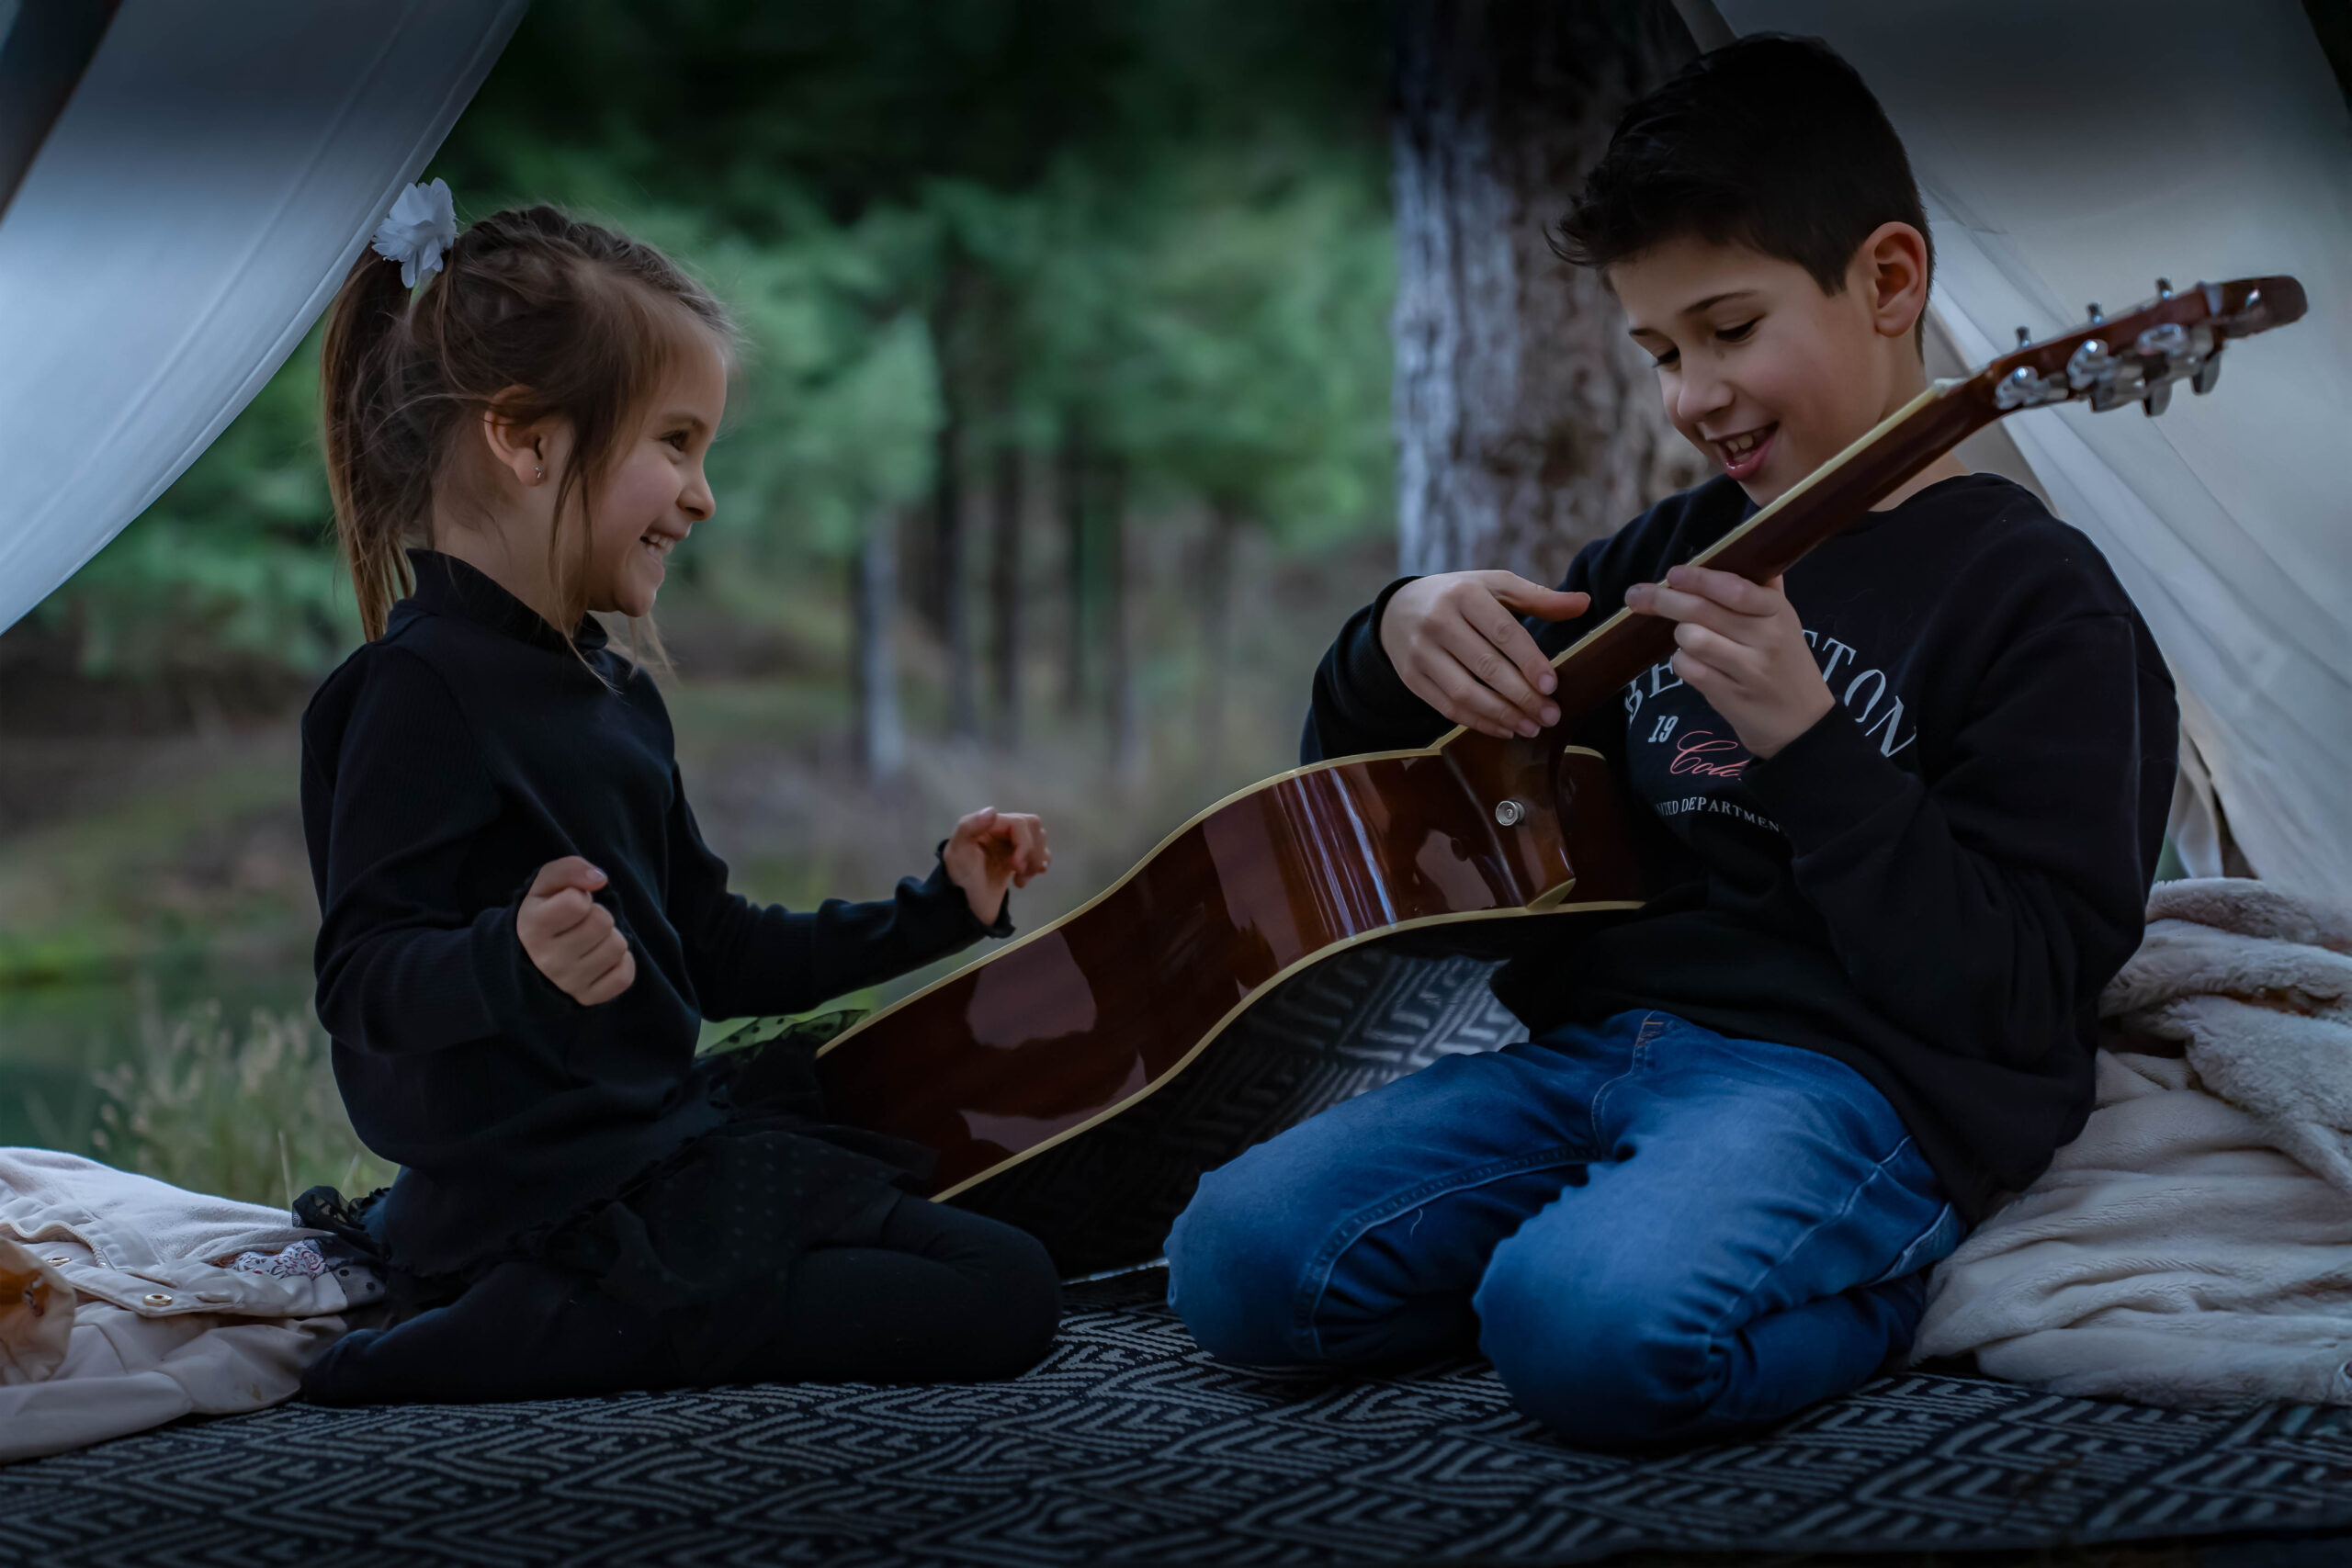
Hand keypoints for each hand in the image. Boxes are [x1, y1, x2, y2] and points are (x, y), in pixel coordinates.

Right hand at [517, 857, 635, 1005]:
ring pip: (618, 947)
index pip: (577, 903)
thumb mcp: (546, 884)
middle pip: (602, 923)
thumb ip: (569, 869)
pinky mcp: (587, 998)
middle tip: (584, 922)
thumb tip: (599, 879)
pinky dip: (621, 963)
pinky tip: (601, 958)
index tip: (571, 904)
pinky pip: (625, 975)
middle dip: (599, 915)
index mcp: (532, 928)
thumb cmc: (546, 912)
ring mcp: (567, 983)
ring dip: (611, 938)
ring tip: (592, 940)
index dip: (581, 896)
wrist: (531, 958)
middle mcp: (546, 960)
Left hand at [943, 807, 1049, 926]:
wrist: (964, 910)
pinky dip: (1038, 865)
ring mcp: (1008, 846)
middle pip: (1032, 827)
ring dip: (1035, 860)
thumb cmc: (958, 881)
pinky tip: (1025, 879)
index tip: (1015, 867)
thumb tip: (993, 811)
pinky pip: (1038, 853)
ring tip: (1021, 878)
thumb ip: (969, 827)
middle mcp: (998, 831)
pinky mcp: (1015, 860)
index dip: (1024, 844)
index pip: (1019, 823)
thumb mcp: (956, 853)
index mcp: (985, 825)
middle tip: (1019, 871)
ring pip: (1038, 839)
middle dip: (1032, 851)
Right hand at [1378, 572, 1590, 738]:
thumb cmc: (1460, 596)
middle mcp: (1438, 622)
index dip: (1529, 661)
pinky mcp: (1411, 678)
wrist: (1399, 609)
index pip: (1503, 631)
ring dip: (1501, 715)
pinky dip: (1478, 722)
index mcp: (1465, 594)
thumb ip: (1538, 597)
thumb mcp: (1495, 586)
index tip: (1553, 685)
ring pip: (1464, 692)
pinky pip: (1447, 708)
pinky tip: (1504, 729)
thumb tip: (1584, 603)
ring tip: (1531, 727)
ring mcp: (1421, 652)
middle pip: (1485, 666)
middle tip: (1551, 715)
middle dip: (1522, 695)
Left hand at [1623, 565, 1832, 758]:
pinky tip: (1690, 661)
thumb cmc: (1785, 664)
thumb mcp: (1784, 622)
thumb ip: (1761, 589)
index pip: (1735, 588)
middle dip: (1663, 600)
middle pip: (1702, 611)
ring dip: (1679, 636)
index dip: (1699, 578)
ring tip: (1686, 636)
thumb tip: (1741, 545)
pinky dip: (1681, 663)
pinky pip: (1688, 669)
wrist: (1803, 723)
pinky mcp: (1730, 696)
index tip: (1673, 573)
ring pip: (1691, 639)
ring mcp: (1749, 669)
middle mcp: (1766, 638)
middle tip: (1636, 596)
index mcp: (1777, 612)